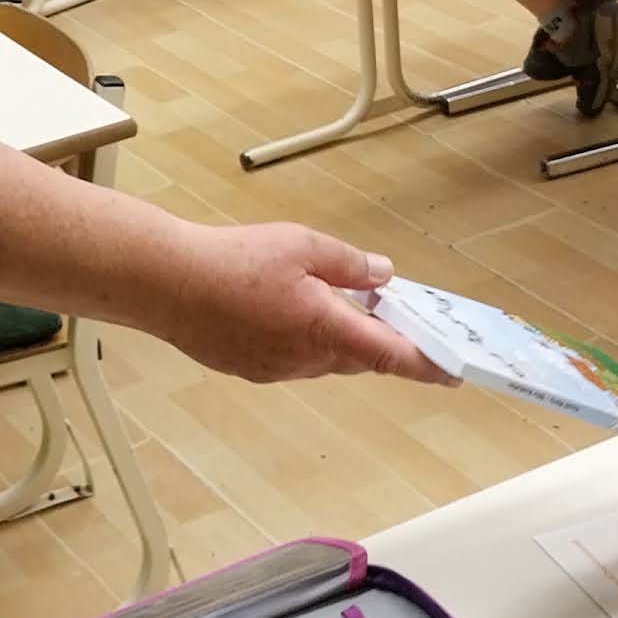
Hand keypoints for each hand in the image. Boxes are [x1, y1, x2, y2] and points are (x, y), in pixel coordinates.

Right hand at [153, 229, 448, 386]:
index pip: (391, 355)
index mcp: (324, 327)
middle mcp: (305, 358)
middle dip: (376, 335)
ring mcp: (278, 369)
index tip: (453, 371)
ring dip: (336, 334)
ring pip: (326, 358)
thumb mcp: (302, 245)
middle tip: (384, 306)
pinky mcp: (254, 368)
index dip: (427, 364)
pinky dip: (303, 338)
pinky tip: (284, 307)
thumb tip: (381, 275)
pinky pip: (294, 358)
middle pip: (360, 356)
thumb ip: (348, 264)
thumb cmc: (226, 263)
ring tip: (323, 295)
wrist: (165, 283)